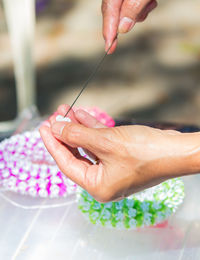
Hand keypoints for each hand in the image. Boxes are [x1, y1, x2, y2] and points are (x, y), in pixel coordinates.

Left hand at [40, 104, 199, 201]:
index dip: (52, 143)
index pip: (66, 163)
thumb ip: (77, 135)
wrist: (176, 150)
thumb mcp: (105, 142)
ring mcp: (113, 169)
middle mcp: (103, 181)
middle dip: (65, 132)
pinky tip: (83, 115)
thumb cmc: (145, 152)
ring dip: (78, 128)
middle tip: (56, 115)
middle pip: (76, 154)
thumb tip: (56, 127)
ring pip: (88, 146)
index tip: (43, 126)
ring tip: (67, 110)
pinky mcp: (121, 157)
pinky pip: (100, 143)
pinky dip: (92, 129)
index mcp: (97, 186)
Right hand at [101, 0, 185, 52]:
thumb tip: (122, 28)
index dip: (109, 29)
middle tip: (151, 3)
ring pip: (122, 6)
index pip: (109, 7)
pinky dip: (139, 2)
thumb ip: (136, 6)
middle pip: (115, 8)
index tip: (108, 48)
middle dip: (131, 14)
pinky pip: (127, 0)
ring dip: (138, 8)